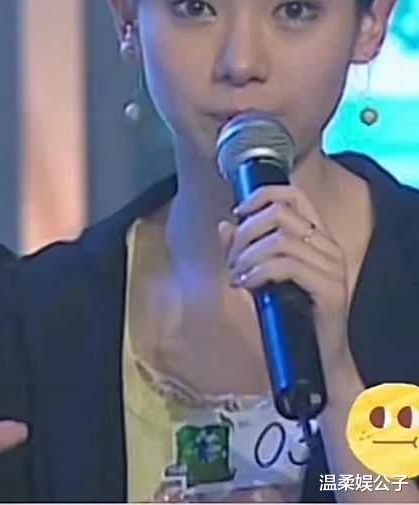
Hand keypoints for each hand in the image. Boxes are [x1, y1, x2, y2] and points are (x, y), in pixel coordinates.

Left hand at [217, 185, 351, 370]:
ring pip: (281, 239)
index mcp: (316, 237)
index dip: (261, 196)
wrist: (315, 362)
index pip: (293, 194)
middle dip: (246, 232)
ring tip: (237, 275)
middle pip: (280, 213)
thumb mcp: (258, 275)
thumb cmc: (288, 317)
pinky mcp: (330, 288)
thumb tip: (224, 224)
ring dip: (248, 255)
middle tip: (232, 259)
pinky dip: (259, 271)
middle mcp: (328, 246)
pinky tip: (247, 284)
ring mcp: (332, 266)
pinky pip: (288, 265)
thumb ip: (242, 249)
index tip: (238, 213)